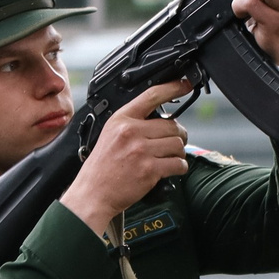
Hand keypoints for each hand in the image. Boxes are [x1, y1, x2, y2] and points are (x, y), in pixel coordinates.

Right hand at [61, 84, 191, 231]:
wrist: (93, 194)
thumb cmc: (101, 168)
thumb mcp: (110, 135)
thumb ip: (132, 124)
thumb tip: (160, 119)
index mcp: (121, 119)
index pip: (152, 95)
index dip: (173, 87)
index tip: (185, 84)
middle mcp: (131, 132)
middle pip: (172, 125)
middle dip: (178, 135)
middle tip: (174, 143)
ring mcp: (141, 151)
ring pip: (178, 144)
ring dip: (179, 152)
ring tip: (170, 157)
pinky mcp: (149, 170)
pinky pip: (178, 163)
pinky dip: (179, 167)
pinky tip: (172, 169)